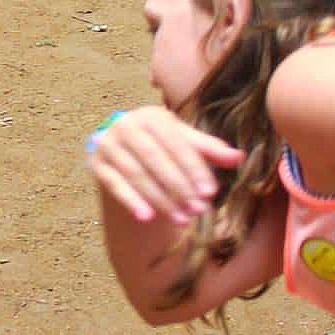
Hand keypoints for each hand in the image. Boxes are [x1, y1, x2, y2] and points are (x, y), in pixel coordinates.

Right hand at [85, 104, 244, 223]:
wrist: (124, 149)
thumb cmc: (163, 145)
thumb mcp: (185, 144)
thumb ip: (210, 150)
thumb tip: (238, 158)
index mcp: (152, 115)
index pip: (175, 142)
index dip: (193, 168)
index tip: (210, 192)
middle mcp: (126, 124)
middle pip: (154, 158)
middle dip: (178, 186)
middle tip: (197, 210)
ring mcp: (107, 144)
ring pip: (136, 173)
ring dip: (160, 198)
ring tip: (181, 219)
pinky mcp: (96, 164)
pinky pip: (114, 185)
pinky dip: (131, 201)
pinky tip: (147, 218)